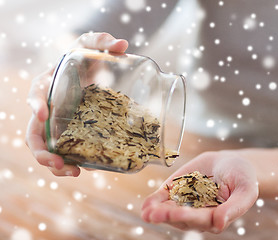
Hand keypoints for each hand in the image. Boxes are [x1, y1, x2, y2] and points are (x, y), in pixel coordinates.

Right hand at [26, 32, 128, 176]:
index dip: (36, 104)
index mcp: (49, 83)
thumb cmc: (86, 57)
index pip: (36, 92)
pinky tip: (85, 168)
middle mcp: (49, 106)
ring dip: (55, 164)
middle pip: (34, 132)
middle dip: (41, 150)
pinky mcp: (70, 133)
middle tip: (56, 162)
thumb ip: (104, 42)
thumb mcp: (92, 45)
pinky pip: (65, 150)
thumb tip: (123, 45)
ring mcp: (58, 123)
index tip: (43, 114)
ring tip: (74, 173)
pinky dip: (70, 162)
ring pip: (47, 148)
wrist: (89, 70)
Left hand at [141, 151, 258, 232]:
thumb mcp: (245, 190)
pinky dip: (154, 201)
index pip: (200, 220)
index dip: (188, 217)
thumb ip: (234, 208)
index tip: (178, 213)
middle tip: (155, 215)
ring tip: (147, 212)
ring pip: (170, 211)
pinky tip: (146, 205)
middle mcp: (198, 214)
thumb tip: (220, 224)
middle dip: (168, 216)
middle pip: (181, 218)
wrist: (231, 162)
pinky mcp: (176, 191)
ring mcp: (185, 204)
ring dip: (158, 212)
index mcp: (216, 217)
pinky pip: (164, 198)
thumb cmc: (243, 178)